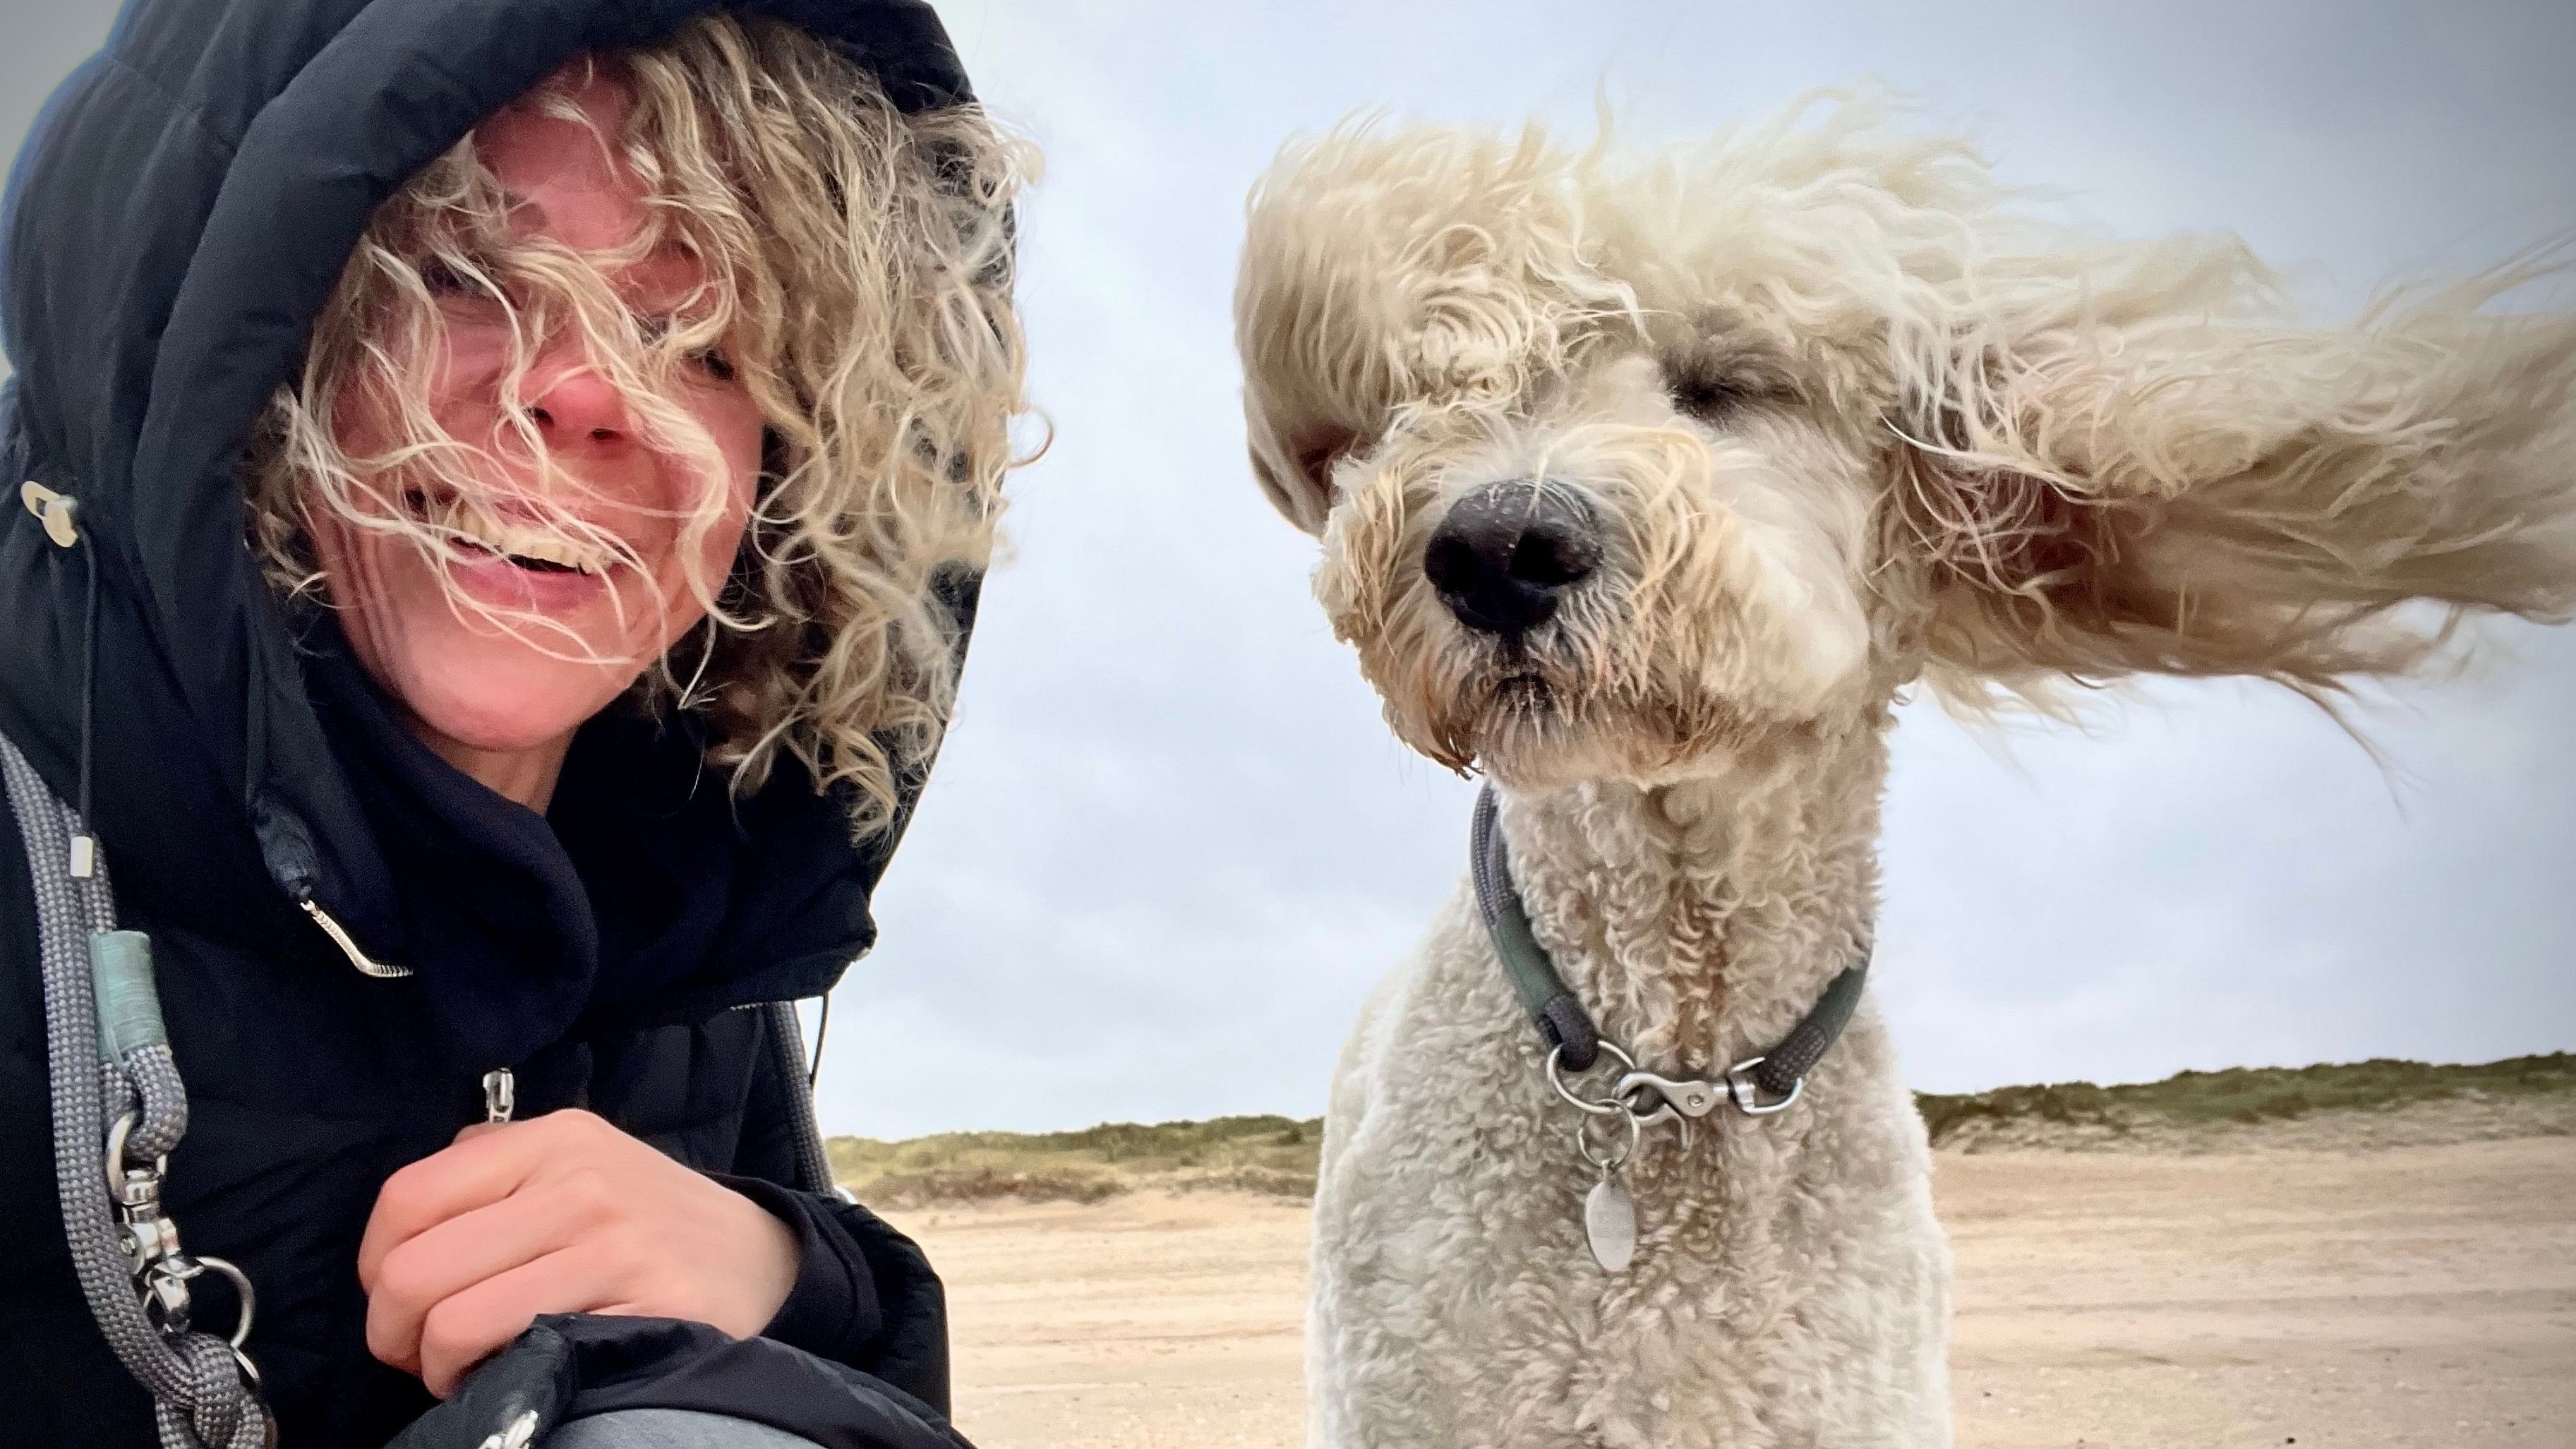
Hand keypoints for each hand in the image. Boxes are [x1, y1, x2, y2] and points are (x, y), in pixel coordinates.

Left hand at [357, 1109, 800, 1396]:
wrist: (763, 1257)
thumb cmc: (649, 1218)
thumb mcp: (581, 1160)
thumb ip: (495, 1163)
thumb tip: (406, 1212)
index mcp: (553, 1138)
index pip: (407, 1198)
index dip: (376, 1263)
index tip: (394, 1296)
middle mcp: (580, 1182)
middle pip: (415, 1270)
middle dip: (394, 1331)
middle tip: (420, 1349)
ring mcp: (612, 1245)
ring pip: (453, 1322)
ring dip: (438, 1366)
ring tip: (465, 1366)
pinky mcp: (639, 1306)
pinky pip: (518, 1353)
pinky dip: (493, 1379)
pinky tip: (514, 1370)